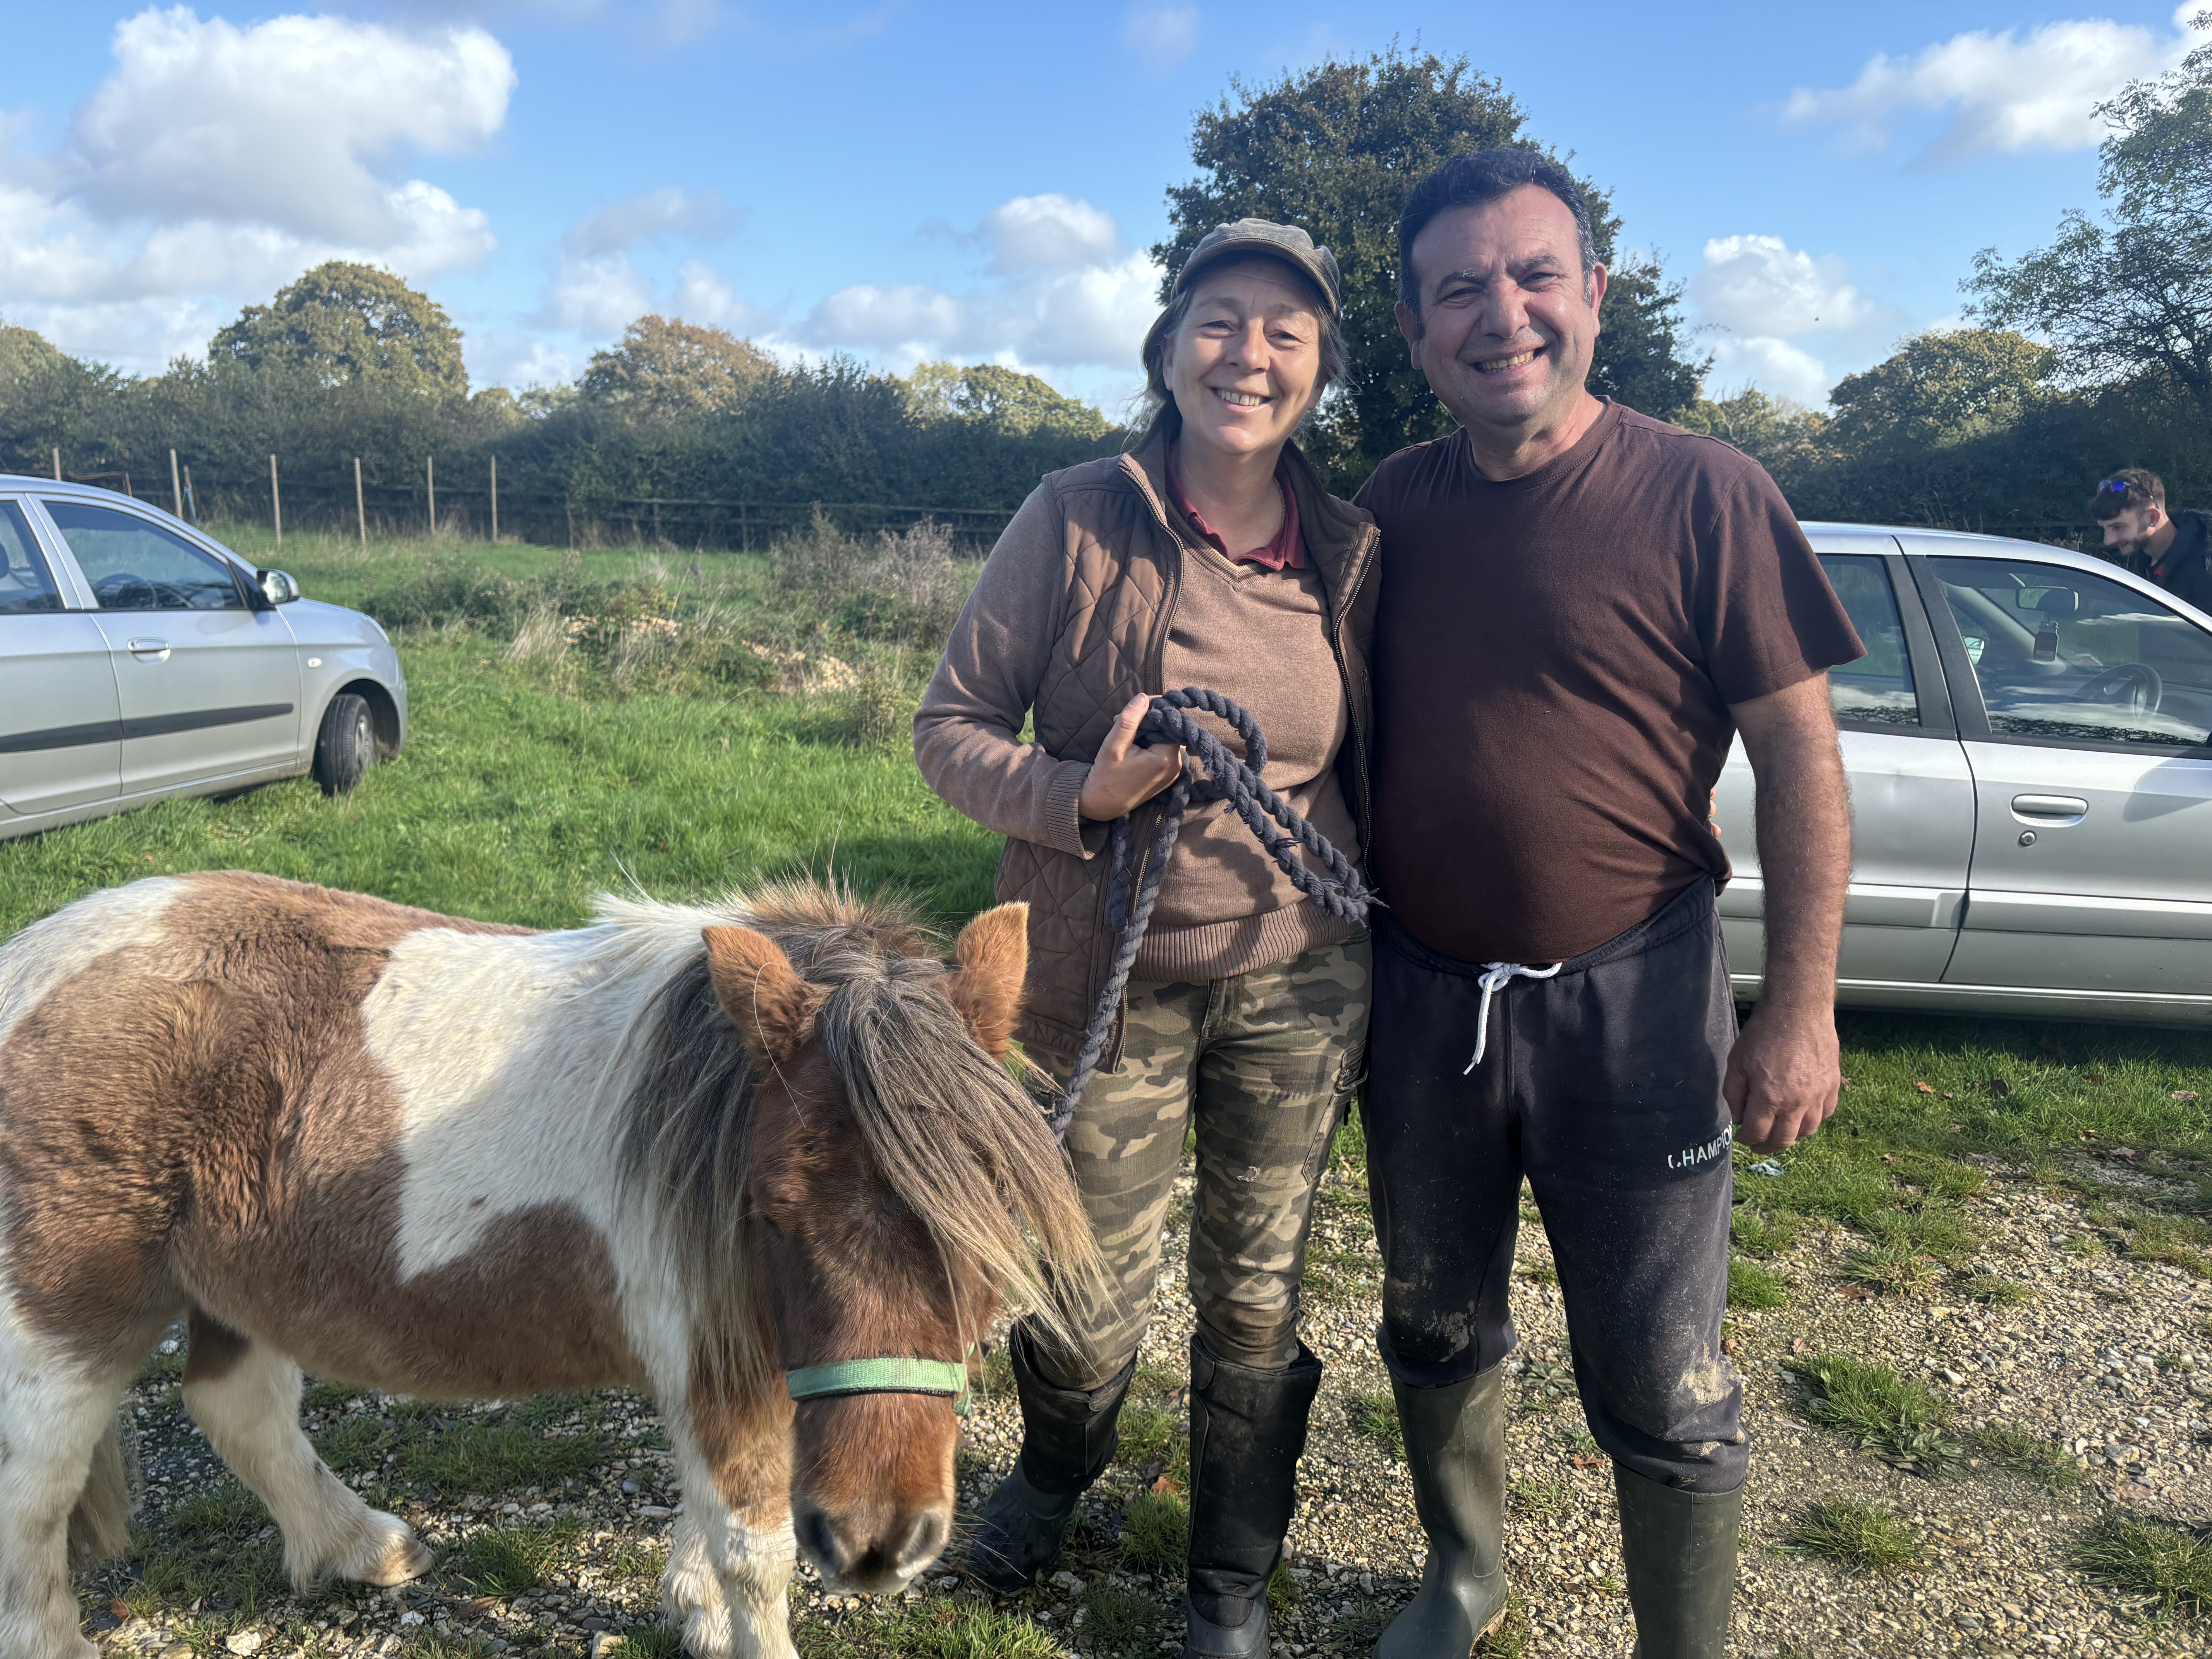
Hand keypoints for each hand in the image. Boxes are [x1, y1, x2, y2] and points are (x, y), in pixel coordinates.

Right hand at [1078, 695, 1183, 820]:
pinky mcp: (1168, 774)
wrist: (1102, 804)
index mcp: (1166, 758)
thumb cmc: (1105, 777)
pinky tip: (1134, 744)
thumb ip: (1129, 721)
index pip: (1172, 721)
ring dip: (1150, 730)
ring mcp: (1174, 771)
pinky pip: (1166, 748)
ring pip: (1168, 737)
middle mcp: (1177, 765)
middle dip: (1150, 719)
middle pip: (1171, 728)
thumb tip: (1143, 697)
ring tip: (1127, 734)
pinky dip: (1152, 741)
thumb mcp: (1113, 746)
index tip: (1137, 708)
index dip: (1156, 709)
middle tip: (1123, 721)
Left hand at [1724, 1003, 1839, 1152]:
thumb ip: (1734, 1094)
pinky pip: (1826, 1114)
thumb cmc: (1763, 1034)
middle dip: (1767, 1147)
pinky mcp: (1832, 1085)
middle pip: (1783, 1140)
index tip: (1742, 1137)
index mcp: (1770, 1098)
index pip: (1757, 1133)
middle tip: (1758, 1145)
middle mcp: (1797, 1102)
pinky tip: (1802, 1115)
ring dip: (1791, 1136)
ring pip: (1808, 1131)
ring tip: (1780, 1131)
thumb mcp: (1736, 1062)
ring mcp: (1818, 1095)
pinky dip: (1813, 1120)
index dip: (1746, 1140)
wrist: (1798, 1011)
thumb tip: (1740, 1117)